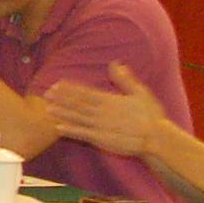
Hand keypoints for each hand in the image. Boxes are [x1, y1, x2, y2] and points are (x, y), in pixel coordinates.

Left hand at [46, 62, 172, 157]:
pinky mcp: (101, 139)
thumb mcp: (140, 93)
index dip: (70, 88)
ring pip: (76, 118)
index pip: (85, 92)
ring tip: (47, 108)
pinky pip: (82, 134)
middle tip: (46, 94)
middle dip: (61, 99)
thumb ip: (125, 79)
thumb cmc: (151, 116)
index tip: (57, 84)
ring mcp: (100, 126)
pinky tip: (58, 127)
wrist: (157, 139)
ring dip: (61, 113)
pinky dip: (70, 131)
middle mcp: (101, 112)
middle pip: (77, 104)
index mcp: (109, 100)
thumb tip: (115, 63)